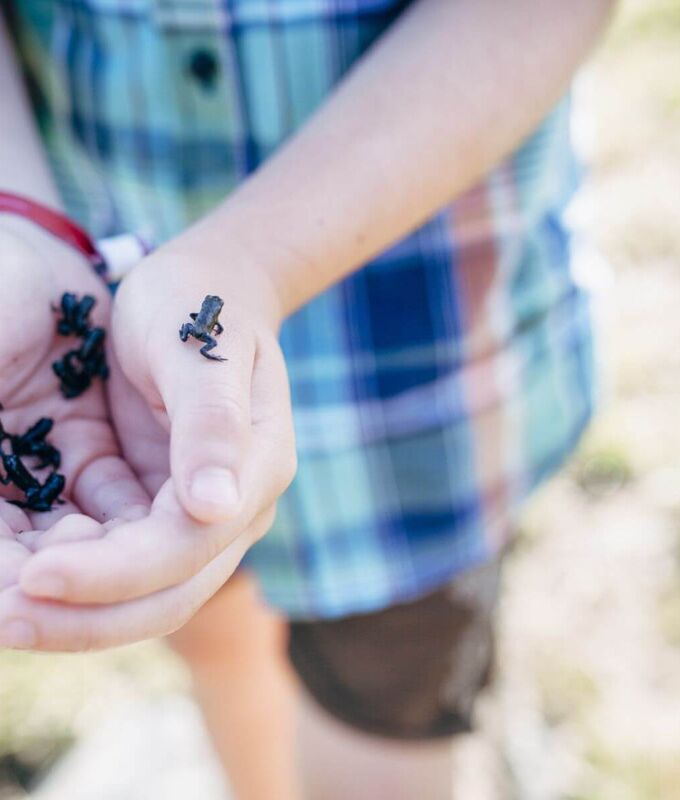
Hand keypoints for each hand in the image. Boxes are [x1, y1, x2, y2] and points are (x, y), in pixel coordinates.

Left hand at [7, 241, 296, 648]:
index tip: (33, 577)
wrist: (210, 290)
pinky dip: (72, 574)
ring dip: (73, 612)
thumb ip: (212, 424)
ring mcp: (202, 515)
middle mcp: (234, 508)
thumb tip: (217, 509)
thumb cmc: (202, 303)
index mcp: (254, 469)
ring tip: (0, 608)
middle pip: (167, 595)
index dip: (112, 573)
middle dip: (85, 619)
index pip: (185, 547)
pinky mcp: (165, 507)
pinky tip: (19, 569)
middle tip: (0, 623)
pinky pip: (118, 559)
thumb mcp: (202, 349)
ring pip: (142, 595)